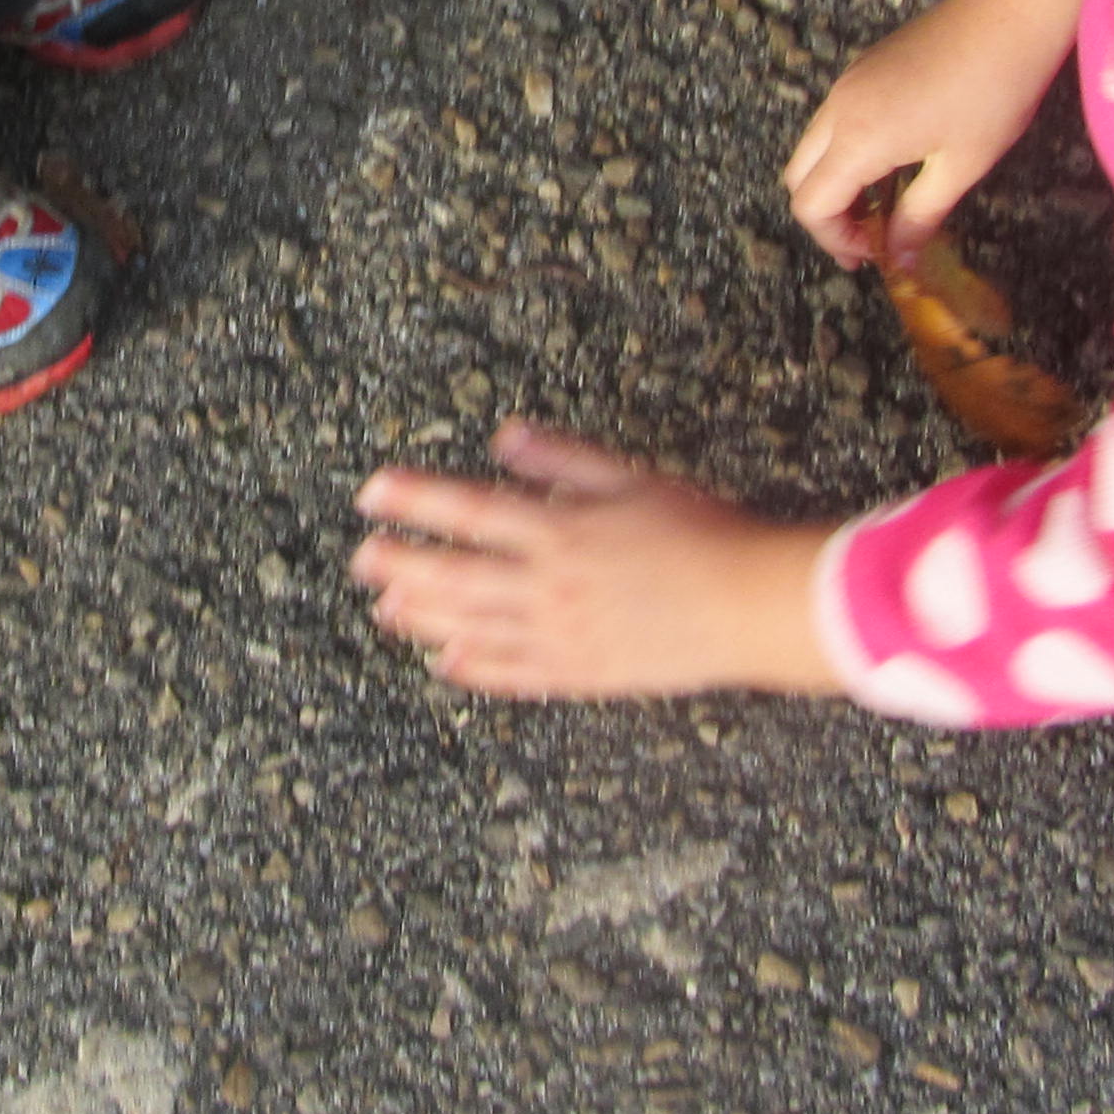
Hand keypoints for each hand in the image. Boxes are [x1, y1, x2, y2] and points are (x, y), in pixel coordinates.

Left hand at [349, 423, 839, 700]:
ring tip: (385, 608)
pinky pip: (516, 674)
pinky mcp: (584, 673)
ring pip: (474, 627)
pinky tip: (446, 664)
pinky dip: (476, 670)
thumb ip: (563, 460)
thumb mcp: (631, 479)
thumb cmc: (702, 533)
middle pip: (456, 575)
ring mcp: (563, 635)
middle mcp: (550, 585)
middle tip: (362, 558)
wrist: (751, 605)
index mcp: (561, 530)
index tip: (371, 493)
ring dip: (424, 617)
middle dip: (403, 564)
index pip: (468, 510)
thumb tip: (506, 439)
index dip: (415, 499)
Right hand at [781, 0, 1058, 266]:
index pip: (811, 205)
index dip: (835, 240)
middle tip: (873, 236)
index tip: (875, 254)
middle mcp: (838, 108)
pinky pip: (834, 119)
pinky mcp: (864, 66)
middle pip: (798, 177)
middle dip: (828, 216)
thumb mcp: (961, 167)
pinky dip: (847, 152)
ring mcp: (848, 82)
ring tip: (886, 201)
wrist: (1010, 14)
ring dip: (837, 183)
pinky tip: (894, 159)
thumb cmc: (994, 94)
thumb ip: (920, 217)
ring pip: (813, 147)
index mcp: (858, 138)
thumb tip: (900, 260)